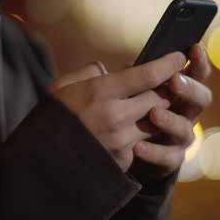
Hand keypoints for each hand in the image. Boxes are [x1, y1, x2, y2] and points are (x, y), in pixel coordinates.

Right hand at [49, 53, 186, 171]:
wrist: (40, 163)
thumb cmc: (52, 119)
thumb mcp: (64, 87)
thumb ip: (91, 72)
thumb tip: (118, 69)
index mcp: (100, 92)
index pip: (148, 74)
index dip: (168, 63)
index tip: (179, 56)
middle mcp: (115, 116)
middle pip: (160, 98)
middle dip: (169, 88)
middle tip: (172, 80)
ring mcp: (121, 141)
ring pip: (157, 121)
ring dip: (160, 111)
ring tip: (156, 102)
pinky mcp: (124, 160)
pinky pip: (143, 141)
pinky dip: (143, 132)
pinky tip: (134, 127)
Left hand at [130, 44, 212, 182]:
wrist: (125, 149)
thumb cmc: (130, 109)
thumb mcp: (131, 89)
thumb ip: (136, 76)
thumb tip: (133, 63)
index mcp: (181, 91)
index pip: (196, 73)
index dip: (199, 61)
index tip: (194, 48)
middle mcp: (187, 113)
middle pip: (202, 99)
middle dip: (190, 89)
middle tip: (174, 81)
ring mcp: (180, 137)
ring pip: (185, 130)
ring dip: (171, 121)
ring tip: (154, 114)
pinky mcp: (170, 159)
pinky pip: (168, 158)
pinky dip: (153, 152)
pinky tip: (137, 147)